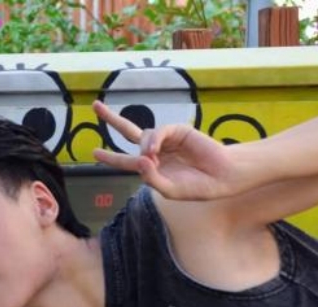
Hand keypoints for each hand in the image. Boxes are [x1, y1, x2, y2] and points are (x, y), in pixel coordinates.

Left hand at [91, 100, 236, 200]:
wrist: (222, 177)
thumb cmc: (197, 186)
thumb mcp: (169, 189)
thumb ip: (151, 178)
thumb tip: (139, 159)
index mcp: (152, 167)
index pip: (126, 161)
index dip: (111, 157)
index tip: (95, 152)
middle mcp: (157, 151)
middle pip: (129, 132)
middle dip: (112, 119)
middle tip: (95, 106)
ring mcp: (167, 140)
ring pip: (144, 136)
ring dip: (144, 147)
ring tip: (152, 159)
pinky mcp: (178, 131)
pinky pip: (159, 131)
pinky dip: (154, 140)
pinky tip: (154, 150)